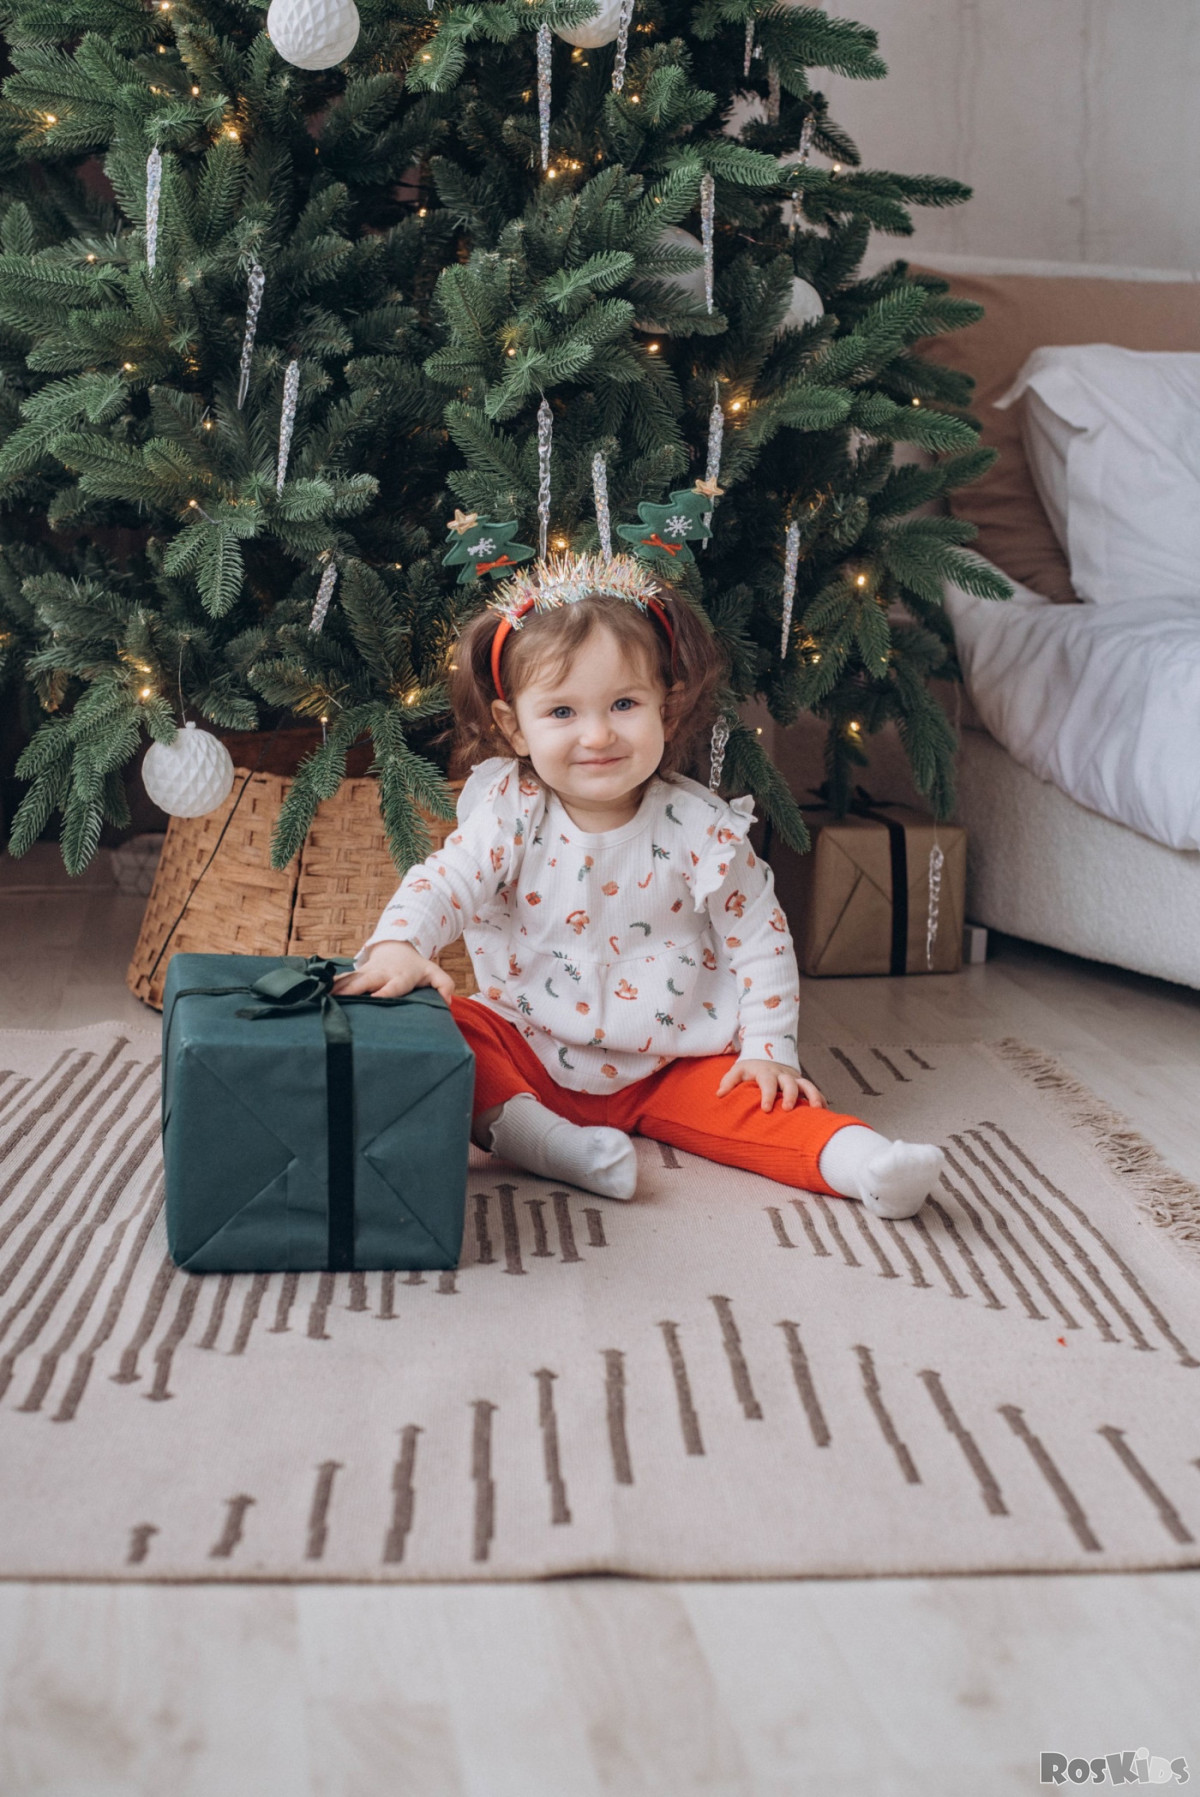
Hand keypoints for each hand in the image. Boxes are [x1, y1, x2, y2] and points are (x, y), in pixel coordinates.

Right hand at [332, 940, 454, 1003]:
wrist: (398, 948)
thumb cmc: (417, 968)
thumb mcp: (434, 973)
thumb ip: (444, 985)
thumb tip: (447, 1001)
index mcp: (400, 976)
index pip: (394, 985)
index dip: (386, 991)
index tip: (376, 998)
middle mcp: (381, 974)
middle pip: (366, 981)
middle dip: (352, 989)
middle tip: (339, 999)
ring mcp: (366, 973)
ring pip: (350, 979)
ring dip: (336, 988)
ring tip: (321, 997)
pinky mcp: (355, 974)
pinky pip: (341, 979)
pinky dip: (329, 985)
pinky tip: (315, 992)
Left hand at [716, 1059, 826, 1113]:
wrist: (766, 1054)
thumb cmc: (749, 1068)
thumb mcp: (737, 1070)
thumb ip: (729, 1081)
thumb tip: (719, 1094)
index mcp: (765, 1073)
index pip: (767, 1082)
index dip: (767, 1094)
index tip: (767, 1109)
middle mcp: (781, 1075)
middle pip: (789, 1083)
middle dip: (790, 1095)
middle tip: (788, 1109)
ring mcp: (793, 1079)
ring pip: (806, 1085)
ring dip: (812, 1096)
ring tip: (816, 1109)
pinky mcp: (801, 1083)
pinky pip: (814, 1090)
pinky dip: (820, 1099)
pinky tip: (824, 1112)